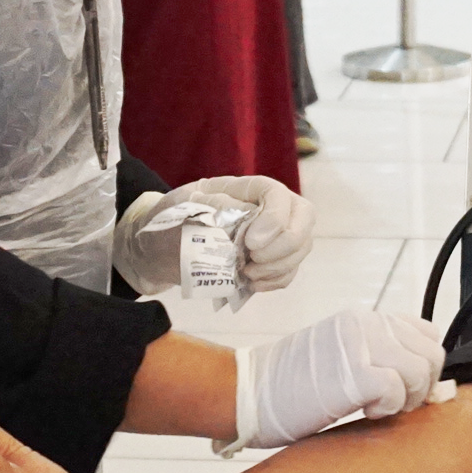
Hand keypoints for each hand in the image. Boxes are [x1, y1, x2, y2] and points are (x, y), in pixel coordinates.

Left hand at [185, 175, 313, 290]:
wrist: (166, 244)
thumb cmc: (176, 217)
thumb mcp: (184, 203)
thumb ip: (212, 205)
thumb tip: (243, 212)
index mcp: (248, 188)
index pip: (277, 193)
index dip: (274, 218)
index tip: (252, 243)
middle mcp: (271, 207)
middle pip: (304, 217)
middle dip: (285, 244)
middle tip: (254, 258)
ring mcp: (277, 233)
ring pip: (301, 247)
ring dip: (278, 266)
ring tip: (247, 274)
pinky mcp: (273, 258)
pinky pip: (290, 270)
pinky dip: (275, 280)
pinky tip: (251, 284)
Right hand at [233, 308, 451, 450]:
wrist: (247, 393)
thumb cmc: (290, 386)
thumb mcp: (341, 358)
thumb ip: (379, 358)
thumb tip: (426, 385)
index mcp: (364, 319)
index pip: (427, 333)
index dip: (425, 365)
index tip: (406, 388)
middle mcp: (366, 324)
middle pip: (433, 354)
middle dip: (422, 387)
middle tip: (393, 404)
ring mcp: (361, 345)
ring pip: (421, 371)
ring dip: (406, 399)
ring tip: (375, 407)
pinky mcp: (354, 372)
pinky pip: (398, 391)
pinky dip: (388, 409)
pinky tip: (365, 412)